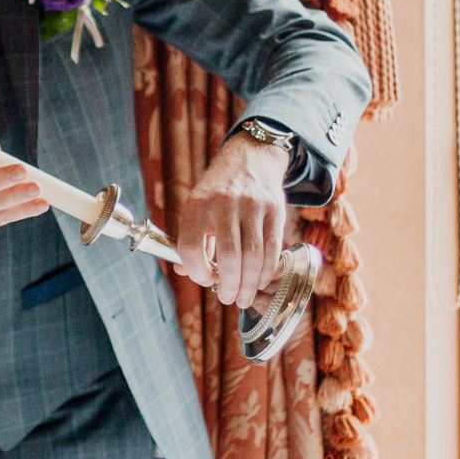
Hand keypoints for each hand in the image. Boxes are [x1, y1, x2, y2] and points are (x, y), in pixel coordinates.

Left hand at [170, 135, 290, 307]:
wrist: (249, 159)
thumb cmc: (217, 193)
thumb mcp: (196, 208)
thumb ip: (192, 240)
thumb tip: (184, 273)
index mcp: (196, 206)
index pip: (191, 248)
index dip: (197, 272)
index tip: (205, 281)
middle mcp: (223, 204)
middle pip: (229, 256)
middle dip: (229, 285)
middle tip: (229, 298)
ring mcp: (252, 205)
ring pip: (253, 255)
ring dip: (249, 283)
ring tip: (244, 297)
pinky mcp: (275, 208)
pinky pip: (273, 247)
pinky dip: (266, 270)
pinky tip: (260, 280)